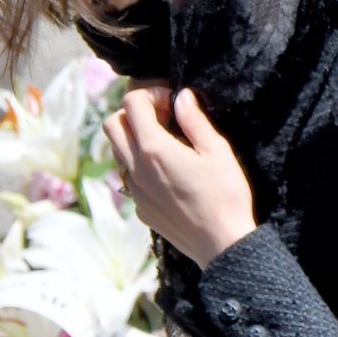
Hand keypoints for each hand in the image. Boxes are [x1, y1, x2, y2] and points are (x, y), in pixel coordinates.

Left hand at [102, 84, 258, 268]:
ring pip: (116, 151)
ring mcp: (135, 190)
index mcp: (154, 149)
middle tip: (163, 117)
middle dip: (133, 112)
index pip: (131, 102)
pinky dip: (140, 164)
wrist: (222, 245)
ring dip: (133, 138)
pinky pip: (128, 176)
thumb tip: (182, 97)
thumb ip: (194, 120)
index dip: (150, 92)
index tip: (172, 100)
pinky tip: (167, 172)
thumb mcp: (217, 151)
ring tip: (165, 143)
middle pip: (112, 124)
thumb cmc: (225, 196)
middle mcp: (135, 168)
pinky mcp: (141, 208)